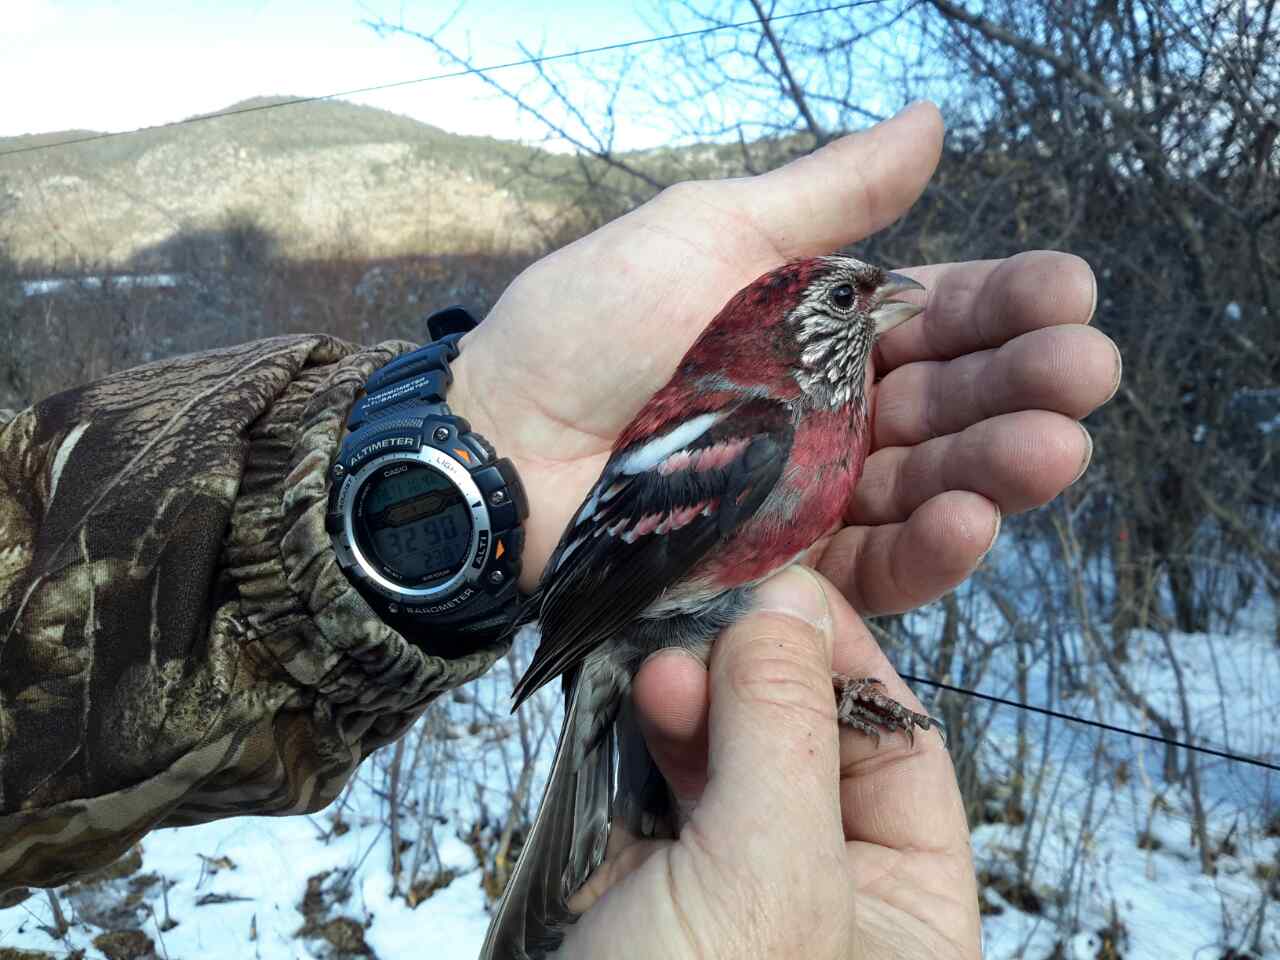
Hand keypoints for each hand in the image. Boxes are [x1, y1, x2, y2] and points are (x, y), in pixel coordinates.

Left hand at [450, 100, 1119, 606]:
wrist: (499, 441)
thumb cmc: (590, 324)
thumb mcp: (713, 234)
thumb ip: (828, 196)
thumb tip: (932, 120)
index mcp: (817, 327)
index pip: (939, 315)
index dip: (1005, 304)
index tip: (1069, 290)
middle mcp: (830, 412)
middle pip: (949, 402)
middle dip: (1022, 384)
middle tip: (1083, 370)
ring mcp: (811, 496)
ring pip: (928, 486)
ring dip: (999, 466)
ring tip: (1052, 446)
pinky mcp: (785, 572)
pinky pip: (872, 567)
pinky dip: (929, 549)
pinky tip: (975, 517)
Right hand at [554, 566, 979, 958]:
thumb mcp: (769, 883)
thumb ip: (784, 731)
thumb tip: (791, 600)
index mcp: (908, 912)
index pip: (899, 750)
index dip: (846, 664)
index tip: (787, 587)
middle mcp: (826, 891)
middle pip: (807, 738)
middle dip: (757, 675)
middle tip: (705, 619)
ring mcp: (729, 880)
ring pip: (724, 748)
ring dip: (692, 692)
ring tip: (657, 660)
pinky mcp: (644, 874)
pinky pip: (654, 776)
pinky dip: (642, 728)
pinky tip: (631, 692)